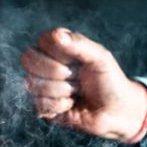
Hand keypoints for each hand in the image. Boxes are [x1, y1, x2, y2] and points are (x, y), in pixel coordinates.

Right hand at [20, 28, 146, 142]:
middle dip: (57, 72)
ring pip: (33, 84)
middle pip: (28, 60)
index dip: (59, 53)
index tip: (78, 61)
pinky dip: (60, 106)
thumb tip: (56, 35)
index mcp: (57, 48)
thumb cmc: (110, 80)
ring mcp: (42, 86)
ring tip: (77, 92)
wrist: (118, 111)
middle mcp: (46, 65)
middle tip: (77, 77)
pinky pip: (39, 104)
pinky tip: (71, 105)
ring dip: (62, 90)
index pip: (41, 42)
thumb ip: (79, 44)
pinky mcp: (43, 108)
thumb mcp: (100, 57)